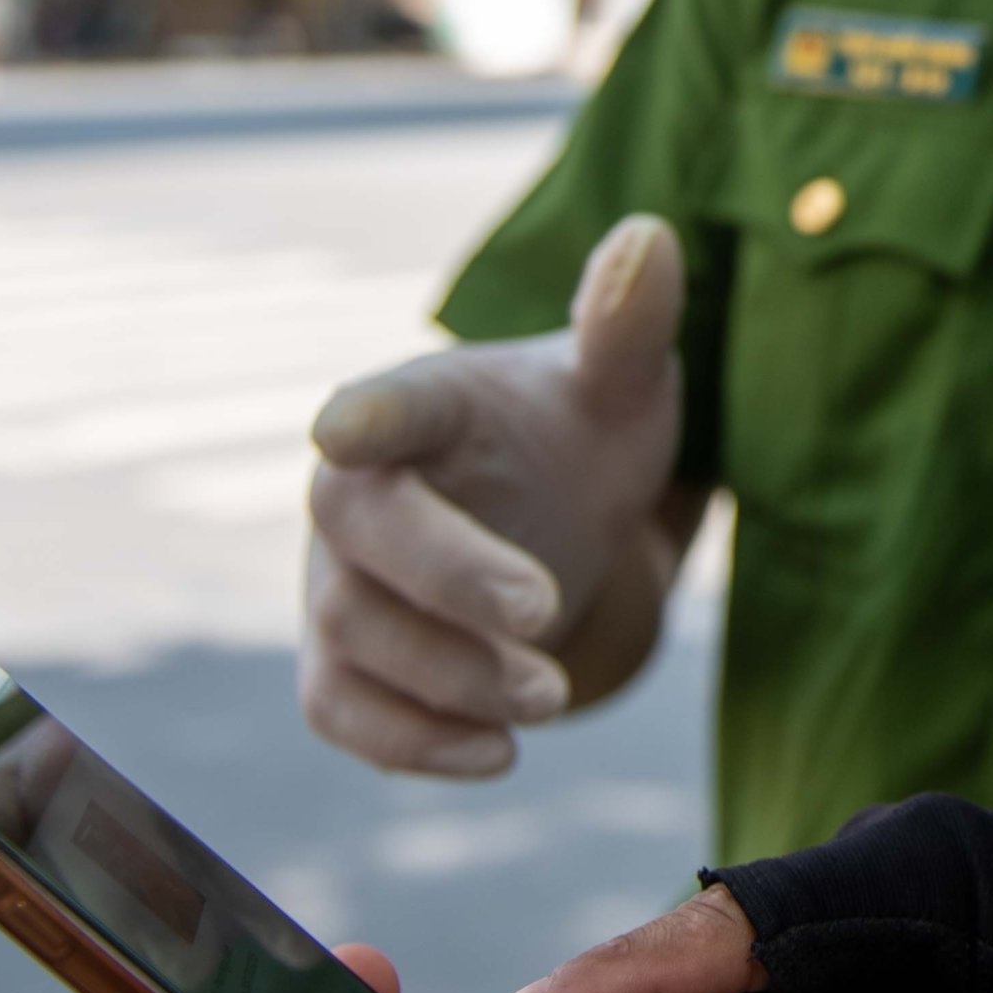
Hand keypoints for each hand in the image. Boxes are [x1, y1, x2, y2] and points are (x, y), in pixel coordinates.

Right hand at [303, 214, 688, 776]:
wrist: (550, 529)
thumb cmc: (577, 440)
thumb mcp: (622, 386)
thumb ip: (629, 323)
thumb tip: (651, 238)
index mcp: (420, 408)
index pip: (380, 407)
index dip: (365, 417)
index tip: (344, 428)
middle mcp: (359, 494)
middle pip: (362, 537)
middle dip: (448, 584)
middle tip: (546, 622)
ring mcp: (340, 584)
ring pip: (354, 638)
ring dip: (449, 676)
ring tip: (552, 695)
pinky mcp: (346, 664)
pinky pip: (342, 712)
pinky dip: (409, 743)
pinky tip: (496, 755)